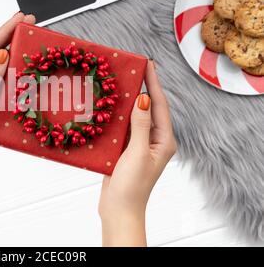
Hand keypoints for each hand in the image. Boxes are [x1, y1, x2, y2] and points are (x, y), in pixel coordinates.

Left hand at [0, 12, 35, 171]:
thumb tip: (3, 53)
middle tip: (29, 23)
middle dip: (12, 36)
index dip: (6, 29)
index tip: (21, 18)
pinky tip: (27, 70)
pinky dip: (17, 73)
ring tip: (30, 41)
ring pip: (2, 65)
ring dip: (16, 53)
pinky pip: (6, 81)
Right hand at [98, 60, 176, 245]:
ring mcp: (139, 144)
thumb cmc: (132, 186)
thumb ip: (141, 125)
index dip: (154, 83)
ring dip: (128, 100)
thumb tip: (144, 99)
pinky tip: (109, 106)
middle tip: (133, 68)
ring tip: (120, 81)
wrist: (119, 209)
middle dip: (142, 88)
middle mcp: (154, 140)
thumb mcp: (138, 153)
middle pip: (149, 108)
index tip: (148, 64)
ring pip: (134, 116)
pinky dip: (117, 115)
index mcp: (164, 140)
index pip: (160, 105)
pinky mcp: (125, 149)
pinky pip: (123, 127)